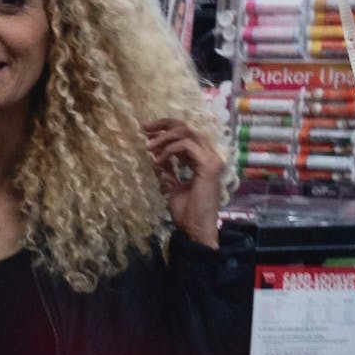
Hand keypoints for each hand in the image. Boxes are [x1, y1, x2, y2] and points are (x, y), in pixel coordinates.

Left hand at [143, 118, 222, 248]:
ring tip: (148, 146)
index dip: (165, 130)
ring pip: (186, 133)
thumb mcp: (172, 187)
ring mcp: (211, 159)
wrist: (196, 229)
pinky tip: (158, 160)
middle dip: (163, 125)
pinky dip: (169, 149)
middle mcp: (209, 156)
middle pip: (186, 127)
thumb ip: (167, 171)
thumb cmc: (187, 213)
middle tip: (143, 127)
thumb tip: (156, 157)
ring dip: (164, 137)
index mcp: (202, 160)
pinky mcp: (208, 165)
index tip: (145, 132)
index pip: (185, 135)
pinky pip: (186, 146)